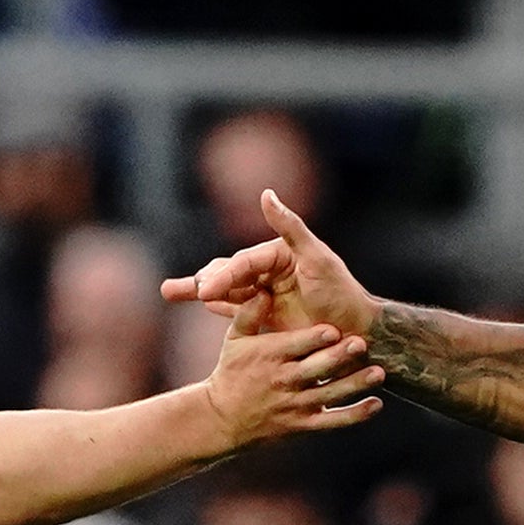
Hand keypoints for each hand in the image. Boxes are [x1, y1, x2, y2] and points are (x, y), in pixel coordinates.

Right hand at [161, 190, 380, 339]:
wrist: (353, 331)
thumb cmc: (340, 294)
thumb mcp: (317, 258)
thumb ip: (291, 227)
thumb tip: (265, 193)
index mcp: (277, 254)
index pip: (243, 264)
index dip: (224, 276)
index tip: (206, 290)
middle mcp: (268, 270)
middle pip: (227, 274)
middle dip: (201, 281)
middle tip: (174, 290)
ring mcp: (265, 292)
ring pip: (225, 289)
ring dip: (197, 290)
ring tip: (170, 291)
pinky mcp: (265, 314)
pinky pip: (234, 308)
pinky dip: (215, 306)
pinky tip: (197, 304)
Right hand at [202, 300, 381, 448]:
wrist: (223, 419)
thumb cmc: (232, 373)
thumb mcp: (234, 340)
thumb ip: (249, 314)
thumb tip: (263, 289)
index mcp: (269, 356)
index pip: (295, 346)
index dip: (314, 338)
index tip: (333, 329)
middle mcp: (284, 380)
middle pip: (316, 368)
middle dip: (339, 357)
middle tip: (362, 344)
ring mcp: (295, 404)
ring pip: (329, 394)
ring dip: (355, 384)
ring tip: (379, 373)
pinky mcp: (304, 424)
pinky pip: (332, 420)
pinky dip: (355, 415)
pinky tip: (376, 405)